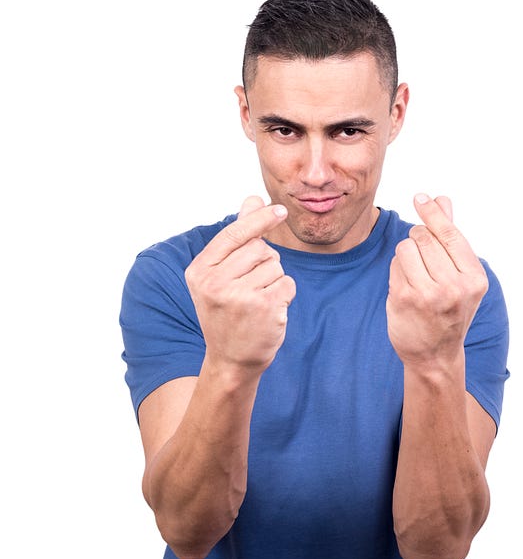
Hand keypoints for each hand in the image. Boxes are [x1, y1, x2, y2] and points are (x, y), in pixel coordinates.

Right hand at [184, 196, 296, 371]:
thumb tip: (253, 198)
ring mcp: (239, 296)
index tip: (279, 209)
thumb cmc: (227, 312)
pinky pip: (288, 283)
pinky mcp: (264, 307)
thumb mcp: (221, 275)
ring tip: (257, 301)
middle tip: (250, 287)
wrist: (231, 360)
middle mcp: (215, 283)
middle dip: (264, 263)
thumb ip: (238, 237)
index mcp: (199, 271)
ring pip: (276, 265)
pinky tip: (269, 311)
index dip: (258, 219)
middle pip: (260, 249)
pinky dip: (284, 294)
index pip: (233, 234)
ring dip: (274, 280)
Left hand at [386, 194, 488, 368]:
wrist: (435, 355)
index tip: (421, 197)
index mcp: (474, 278)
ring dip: (407, 255)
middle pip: (424, 237)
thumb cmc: (450, 310)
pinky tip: (407, 286)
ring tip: (417, 275)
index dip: (433, 212)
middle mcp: (455, 287)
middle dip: (419, 240)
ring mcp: (428, 295)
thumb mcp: (461, 276)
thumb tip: (443, 200)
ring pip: (406, 248)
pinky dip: (398, 270)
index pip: (450, 234)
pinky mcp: (404, 299)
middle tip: (424, 259)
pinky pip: (394, 265)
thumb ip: (452, 237)